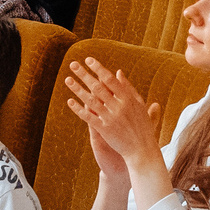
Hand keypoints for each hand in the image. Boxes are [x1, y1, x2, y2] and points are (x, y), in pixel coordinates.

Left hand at [63, 55, 162, 185]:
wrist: (142, 150)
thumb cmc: (142, 126)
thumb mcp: (138, 104)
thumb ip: (128, 88)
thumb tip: (118, 72)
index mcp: (128, 99)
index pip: (110, 80)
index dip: (99, 69)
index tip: (88, 60)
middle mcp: (119, 107)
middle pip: (98, 87)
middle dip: (84, 74)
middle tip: (73, 64)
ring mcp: (111, 118)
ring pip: (91, 100)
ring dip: (78, 89)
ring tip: (68, 79)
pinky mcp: (104, 130)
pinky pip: (89, 117)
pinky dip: (79, 109)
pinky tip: (70, 101)